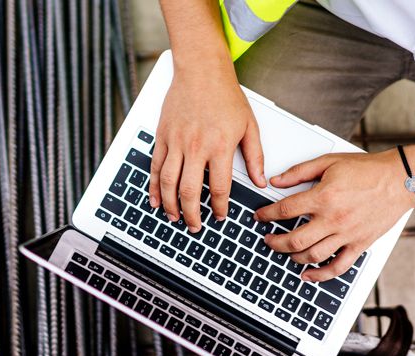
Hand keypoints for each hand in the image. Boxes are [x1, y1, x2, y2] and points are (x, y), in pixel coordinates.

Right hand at [149, 70, 266, 232]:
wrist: (201, 70)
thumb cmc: (225, 96)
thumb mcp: (249, 126)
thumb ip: (255, 156)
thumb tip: (260, 181)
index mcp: (219, 146)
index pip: (218, 187)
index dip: (219, 206)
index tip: (220, 215)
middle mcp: (196, 146)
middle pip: (190, 190)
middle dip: (192, 213)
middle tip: (195, 225)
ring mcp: (176, 142)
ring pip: (168, 182)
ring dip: (170, 204)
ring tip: (175, 217)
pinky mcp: (163, 136)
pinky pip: (155, 166)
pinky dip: (153, 186)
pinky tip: (155, 198)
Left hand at [254, 151, 414, 281]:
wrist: (400, 180)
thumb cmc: (368, 170)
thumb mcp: (329, 162)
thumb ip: (300, 172)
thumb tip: (277, 180)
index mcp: (323, 197)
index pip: (285, 211)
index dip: (266, 215)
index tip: (260, 217)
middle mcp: (333, 219)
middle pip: (294, 239)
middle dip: (275, 242)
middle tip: (268, 239)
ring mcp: (346, 234)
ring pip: (312, 255)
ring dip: (293, 257)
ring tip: (285, 252)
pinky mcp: (359, 245)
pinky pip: (338, 267)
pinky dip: (320, 275)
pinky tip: (308, 275)